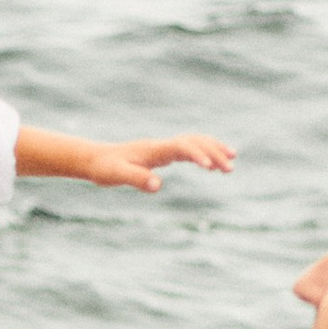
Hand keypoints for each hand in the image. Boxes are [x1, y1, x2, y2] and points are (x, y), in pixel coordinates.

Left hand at [85, 132, 236, 193]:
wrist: (95, 159)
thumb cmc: (105, 168)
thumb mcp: (117, 175)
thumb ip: (136, 179)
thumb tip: (157, 186)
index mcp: (153, 150)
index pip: (181, 147)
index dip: (197, 154)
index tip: (211, 167)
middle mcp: (161, 145)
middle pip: (194, 142)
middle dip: (213, 153)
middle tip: (230, 169)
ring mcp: (163, 148)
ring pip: (194, 143)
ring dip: (213, 150)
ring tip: (231, 163)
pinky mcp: (162, 154)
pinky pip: (188, 150)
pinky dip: (203, 154)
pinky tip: (212, 166)